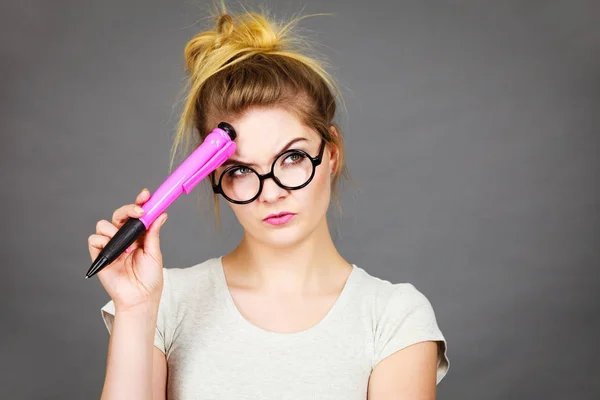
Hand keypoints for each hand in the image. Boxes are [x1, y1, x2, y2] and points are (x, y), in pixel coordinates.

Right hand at [88, 188, 167, 310]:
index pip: (136, 214)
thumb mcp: (155, 253)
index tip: (146, 195)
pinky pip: (94, 239)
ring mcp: (111, 245)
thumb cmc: (150, 278)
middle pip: (119, 214)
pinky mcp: (100, 255)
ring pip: (104, 224)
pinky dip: (103, 241)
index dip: (140, 202)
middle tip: (139, 212)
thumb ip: (154, 233)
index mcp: (138, 235)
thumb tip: (161, 214)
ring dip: (115, 230)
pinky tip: (116, 253)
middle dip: (128, 209)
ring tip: (127, 247)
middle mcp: (124, 237)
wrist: (140, 298)